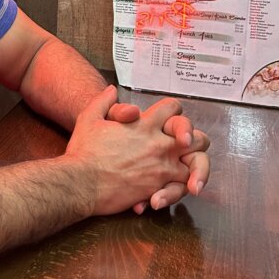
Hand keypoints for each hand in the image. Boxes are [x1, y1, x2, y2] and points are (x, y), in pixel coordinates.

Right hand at [65, 86, 192, 215]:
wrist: (81, 182)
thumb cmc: (84, 151)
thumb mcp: (89, 118)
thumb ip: (103, 101)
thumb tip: (112, 90)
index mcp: (145, 125)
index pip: (174, 109)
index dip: (172, 112)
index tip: (166, 121)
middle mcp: (159, 145)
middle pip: (198, 138)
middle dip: (193, 140)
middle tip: (184, 145)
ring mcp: (162, 168)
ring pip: (195, 166)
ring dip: (190, 166)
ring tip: (181, 170)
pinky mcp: (159, 188)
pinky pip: (181, 187)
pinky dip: (177, 187)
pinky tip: (166, 187)